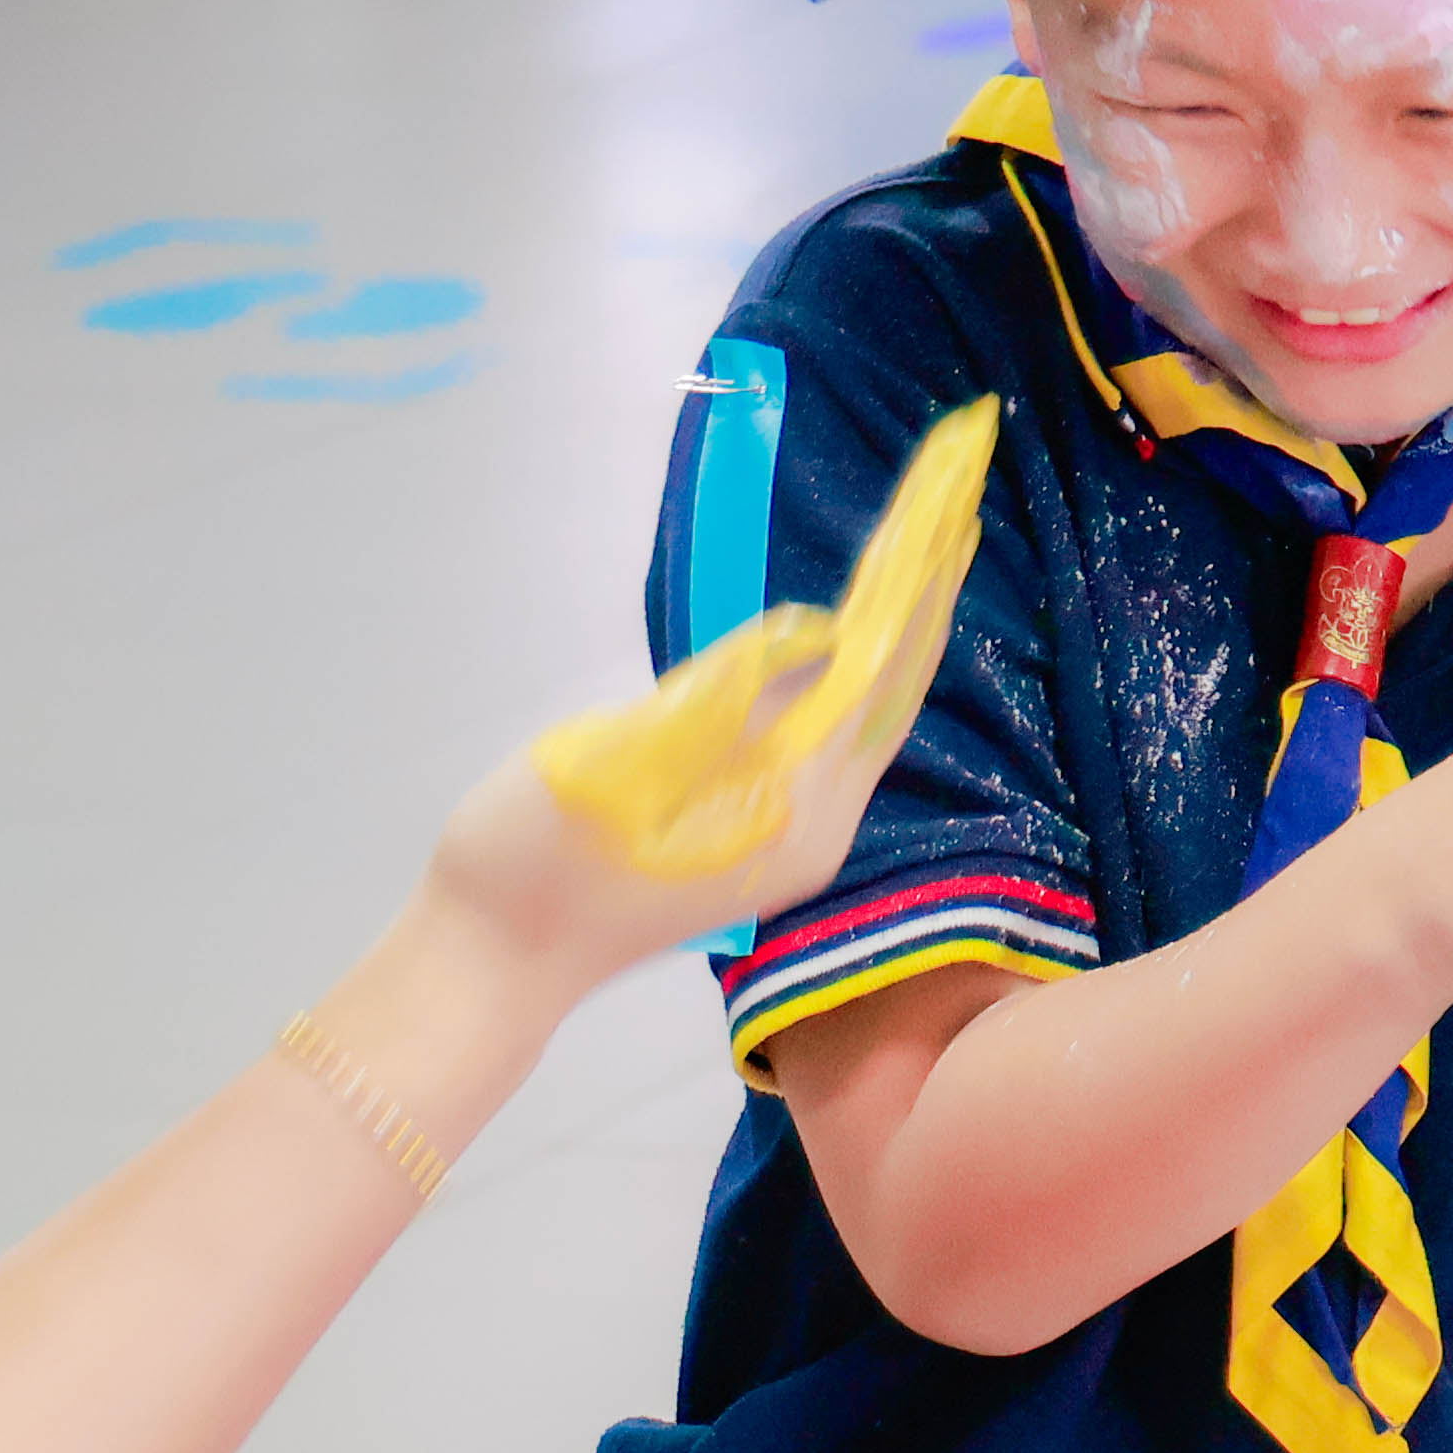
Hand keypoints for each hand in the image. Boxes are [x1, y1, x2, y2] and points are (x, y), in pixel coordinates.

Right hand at [444, 391, 990, 992]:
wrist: (492, 962)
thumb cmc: (530, 857)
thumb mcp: (613, 762)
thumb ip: (719, 699)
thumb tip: (818, 633)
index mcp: (795, 805)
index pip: (878, 667)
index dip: (912, 577)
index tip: (948, 494)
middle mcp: (820, 823)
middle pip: (894, 684)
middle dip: (926, 586)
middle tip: (961, 489)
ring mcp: (797, 834)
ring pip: (873, 708)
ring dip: (903, 623)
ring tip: (933, 543)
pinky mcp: (766, 831)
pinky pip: (838, 732)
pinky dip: (862, 667)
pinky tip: (863, 635)